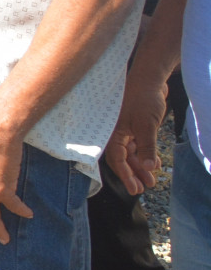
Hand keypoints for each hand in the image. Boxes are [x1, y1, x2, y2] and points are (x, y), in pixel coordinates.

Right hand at [106, 74, 167, 195]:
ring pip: (131, 154)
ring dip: (141, 167)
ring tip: (151, 181)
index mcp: (113, 132)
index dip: (125, 175)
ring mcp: (126, 130)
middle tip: (140, 189)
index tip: (134, 188)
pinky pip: (138, 146)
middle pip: (122, 159)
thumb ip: (147, 146)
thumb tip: (148, 167)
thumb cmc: (144, 98)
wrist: (150, 79)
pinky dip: (146, 155)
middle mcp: (117, 133)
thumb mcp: (147, 124)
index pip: (117, 158)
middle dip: (132, 174)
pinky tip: (155, 163)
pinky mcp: (135, 127)